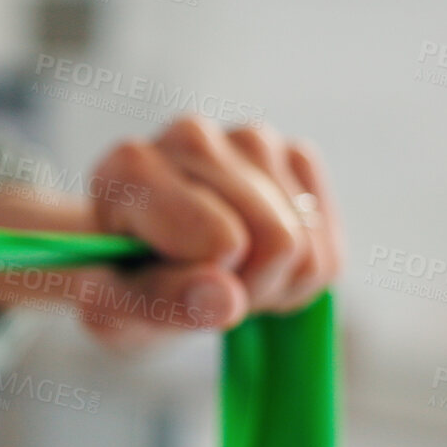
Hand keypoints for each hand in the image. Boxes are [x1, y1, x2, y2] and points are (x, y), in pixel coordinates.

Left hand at [0, 116, 342, 348]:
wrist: (134, 262)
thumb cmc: (120, 285)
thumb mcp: (117, 311)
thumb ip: (164, 303)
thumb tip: (225, 299)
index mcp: (131, 166)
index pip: (222, 241)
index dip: (207, 286)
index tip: (168, 287)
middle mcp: (191, 135)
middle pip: (278, 239)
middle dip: (248, 287)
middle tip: (200, 288)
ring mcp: (249, 139)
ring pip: (308, 244)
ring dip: (274, 284)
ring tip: (223, 275)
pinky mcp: (293, 156)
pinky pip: (329, 248)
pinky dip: (300, 276)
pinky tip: (255, 264)